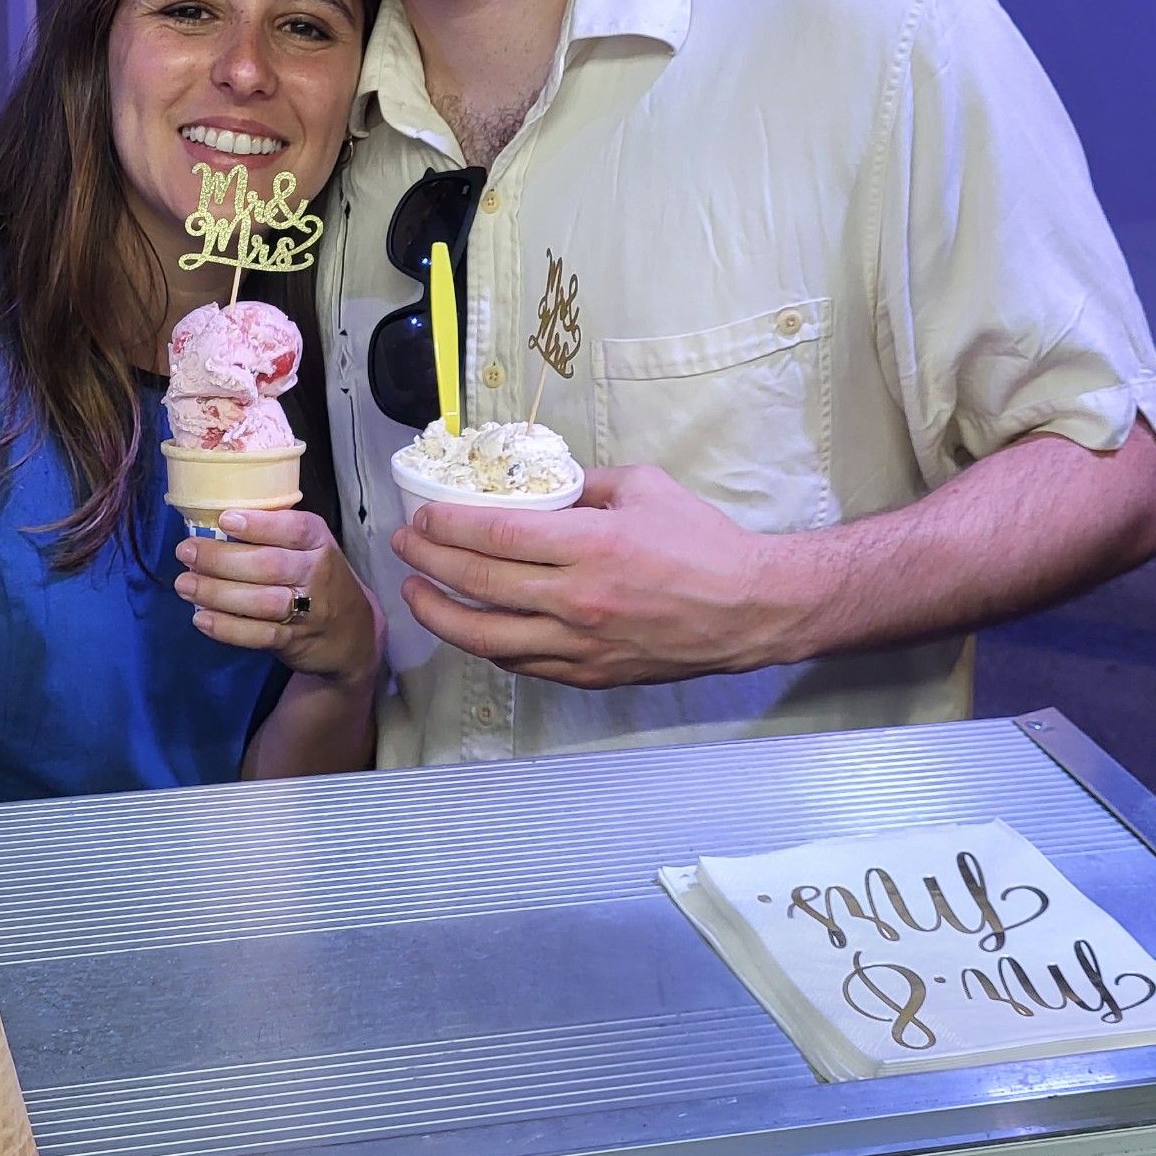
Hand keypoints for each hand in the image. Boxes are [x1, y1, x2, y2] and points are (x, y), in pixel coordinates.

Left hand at [176, 510, 383, 687]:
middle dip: (222, 559)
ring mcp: (307, 610)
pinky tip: (201, 619)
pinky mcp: (294, 640)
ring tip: (185, 584)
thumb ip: (274, 533)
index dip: (259, 525)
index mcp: (317, 541)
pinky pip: (259, 635)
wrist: (352, 632)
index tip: (225, 519)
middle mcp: (315, 572)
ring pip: (261, 601)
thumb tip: (215, 516)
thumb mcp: (308, 547)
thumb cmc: (316, 576)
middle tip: (186, 552)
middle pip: (269, 565)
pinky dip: (228, 628)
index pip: (293, 528)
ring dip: (217, 593)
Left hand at [391, 464, 808, 686]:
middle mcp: (578, 599)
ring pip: (488, 636)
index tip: (423, 518)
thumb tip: (541, 482)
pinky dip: (487, 645)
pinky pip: (522, 663)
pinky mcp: (590, 674)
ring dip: (442, 615)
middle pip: (481, 584)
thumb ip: (585, 484)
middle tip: (406, 547)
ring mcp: (581, 644)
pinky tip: (469, 627)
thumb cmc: (702, 543)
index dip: (449, 527)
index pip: (497, 535)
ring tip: (416, 595)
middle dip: (431, 563)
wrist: (749, 609)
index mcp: (592, 545)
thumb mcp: (644, 488)